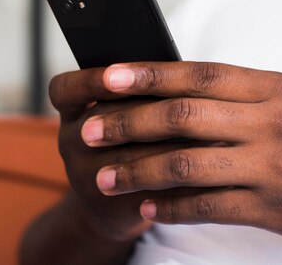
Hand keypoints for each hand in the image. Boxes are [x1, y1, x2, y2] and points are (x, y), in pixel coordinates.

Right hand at [49, 69, 209, 241]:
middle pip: (107, 121)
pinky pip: (152, 192)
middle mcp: (71, 143)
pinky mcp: (114, 208)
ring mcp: (88, 179)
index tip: (116, 73)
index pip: (64, 90)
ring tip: (217, 133)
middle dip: (153, 110)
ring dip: (177, 145)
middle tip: (195, 100)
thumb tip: (182, 72)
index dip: (91, 80)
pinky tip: (213, 169)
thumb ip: (142, 90)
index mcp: (72, 111)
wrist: (114, 202)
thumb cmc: (130, 137)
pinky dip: (184, 180)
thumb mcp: (122, 109)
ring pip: (132, 159)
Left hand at [76, 61, 281, 250]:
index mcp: (277, 87)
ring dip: (138, 170)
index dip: (150, 73)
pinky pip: (209, 207)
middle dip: (128, 121)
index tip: (110, 74)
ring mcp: (272, 167)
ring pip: (187, 164)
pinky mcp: (275, 208)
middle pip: (183, 116)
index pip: (200, 73)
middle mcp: (270, 122)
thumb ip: (255, 90)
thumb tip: (199, 87)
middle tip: (89, 127)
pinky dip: (172, 208)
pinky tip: (148, 210)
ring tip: (105, 176)